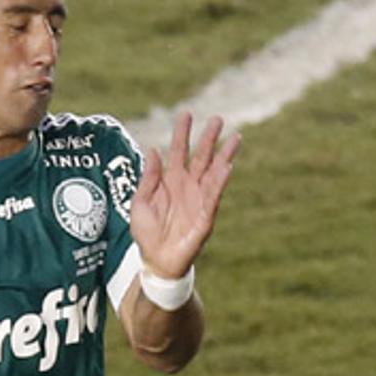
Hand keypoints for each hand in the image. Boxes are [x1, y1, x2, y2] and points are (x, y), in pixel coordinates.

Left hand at [131, 111, 240, 279]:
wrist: (155, 261)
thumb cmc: (147, 234)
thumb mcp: (140, 202)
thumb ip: (149, 177)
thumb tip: (153, 150)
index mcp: (170, 181)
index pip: (179, 151)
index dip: (182, 133)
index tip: (187, 113)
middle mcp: (188, 187)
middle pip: (201, 158)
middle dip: (209, 139)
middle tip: (218, 119)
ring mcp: (198, 200)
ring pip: (214, 173)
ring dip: (224, 156)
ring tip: (235, 138)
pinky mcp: (205, 217)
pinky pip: (214, 196)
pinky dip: (220, 181)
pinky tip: (227, 166)